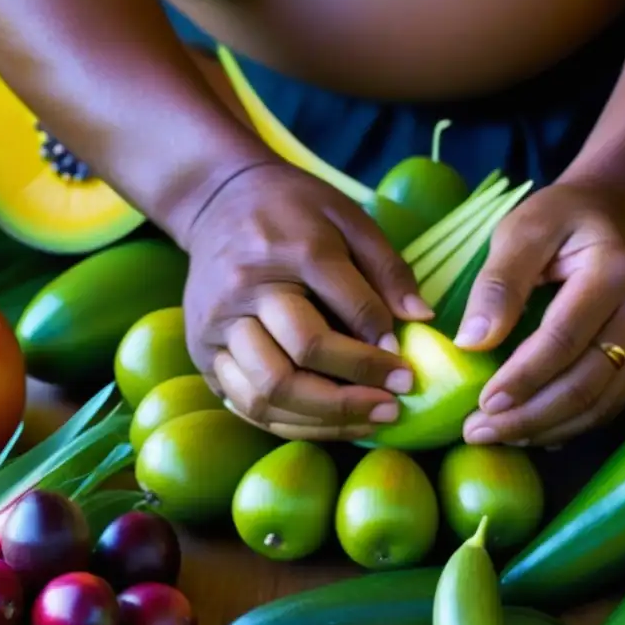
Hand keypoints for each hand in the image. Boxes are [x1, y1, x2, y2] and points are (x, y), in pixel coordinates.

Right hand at [181, 161, 433, 440]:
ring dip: (325, 418)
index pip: (347, 309)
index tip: (407, 371)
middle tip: (394, 404)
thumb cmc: (293, 209)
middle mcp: (246, 289)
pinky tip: (329, 425)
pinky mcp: (202, 351)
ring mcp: (217, 325)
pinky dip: (290, 423)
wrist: (215, 199)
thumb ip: (388, 268)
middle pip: (302, 356)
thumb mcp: (349, 217)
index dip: (380, 348)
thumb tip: (422, 319)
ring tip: (368, 421)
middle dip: (355, 390)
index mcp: (291, 250)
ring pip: (269, 391)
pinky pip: (245, 404)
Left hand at [454, 182, 624, 445]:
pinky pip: (611, 403)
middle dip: (528, 416)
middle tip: (478, 433)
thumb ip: (499, 282)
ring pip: (600, 403)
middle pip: (585, 383)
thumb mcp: (524, 228)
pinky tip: (534, 431)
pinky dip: (571, 424)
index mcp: (616, 270)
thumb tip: (471, 342)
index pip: (562, 339)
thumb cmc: (565, 217)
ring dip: (545, 428)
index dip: (522, 378)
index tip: (481, 404)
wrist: (622, 212)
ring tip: (498, 437)